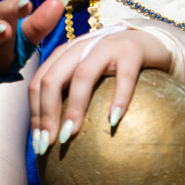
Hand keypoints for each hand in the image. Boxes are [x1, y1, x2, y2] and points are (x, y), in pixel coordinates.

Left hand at [29, 25, 176, 154]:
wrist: (149, 40)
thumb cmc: (114, 65)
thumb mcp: (87, 73)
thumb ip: (70, 93)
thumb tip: (54, 133)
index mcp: (63, 55)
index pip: (38, 82)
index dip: (34, 112)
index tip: (38, 142)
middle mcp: (79, 48)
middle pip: (53, 80)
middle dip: (46, 113)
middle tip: (49, 143)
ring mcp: (105, 47)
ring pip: (82, 76)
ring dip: (74, 107)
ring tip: (71, 134)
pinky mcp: (131, 52)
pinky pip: (124, 77)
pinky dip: (118, 98)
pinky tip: (114, 120)